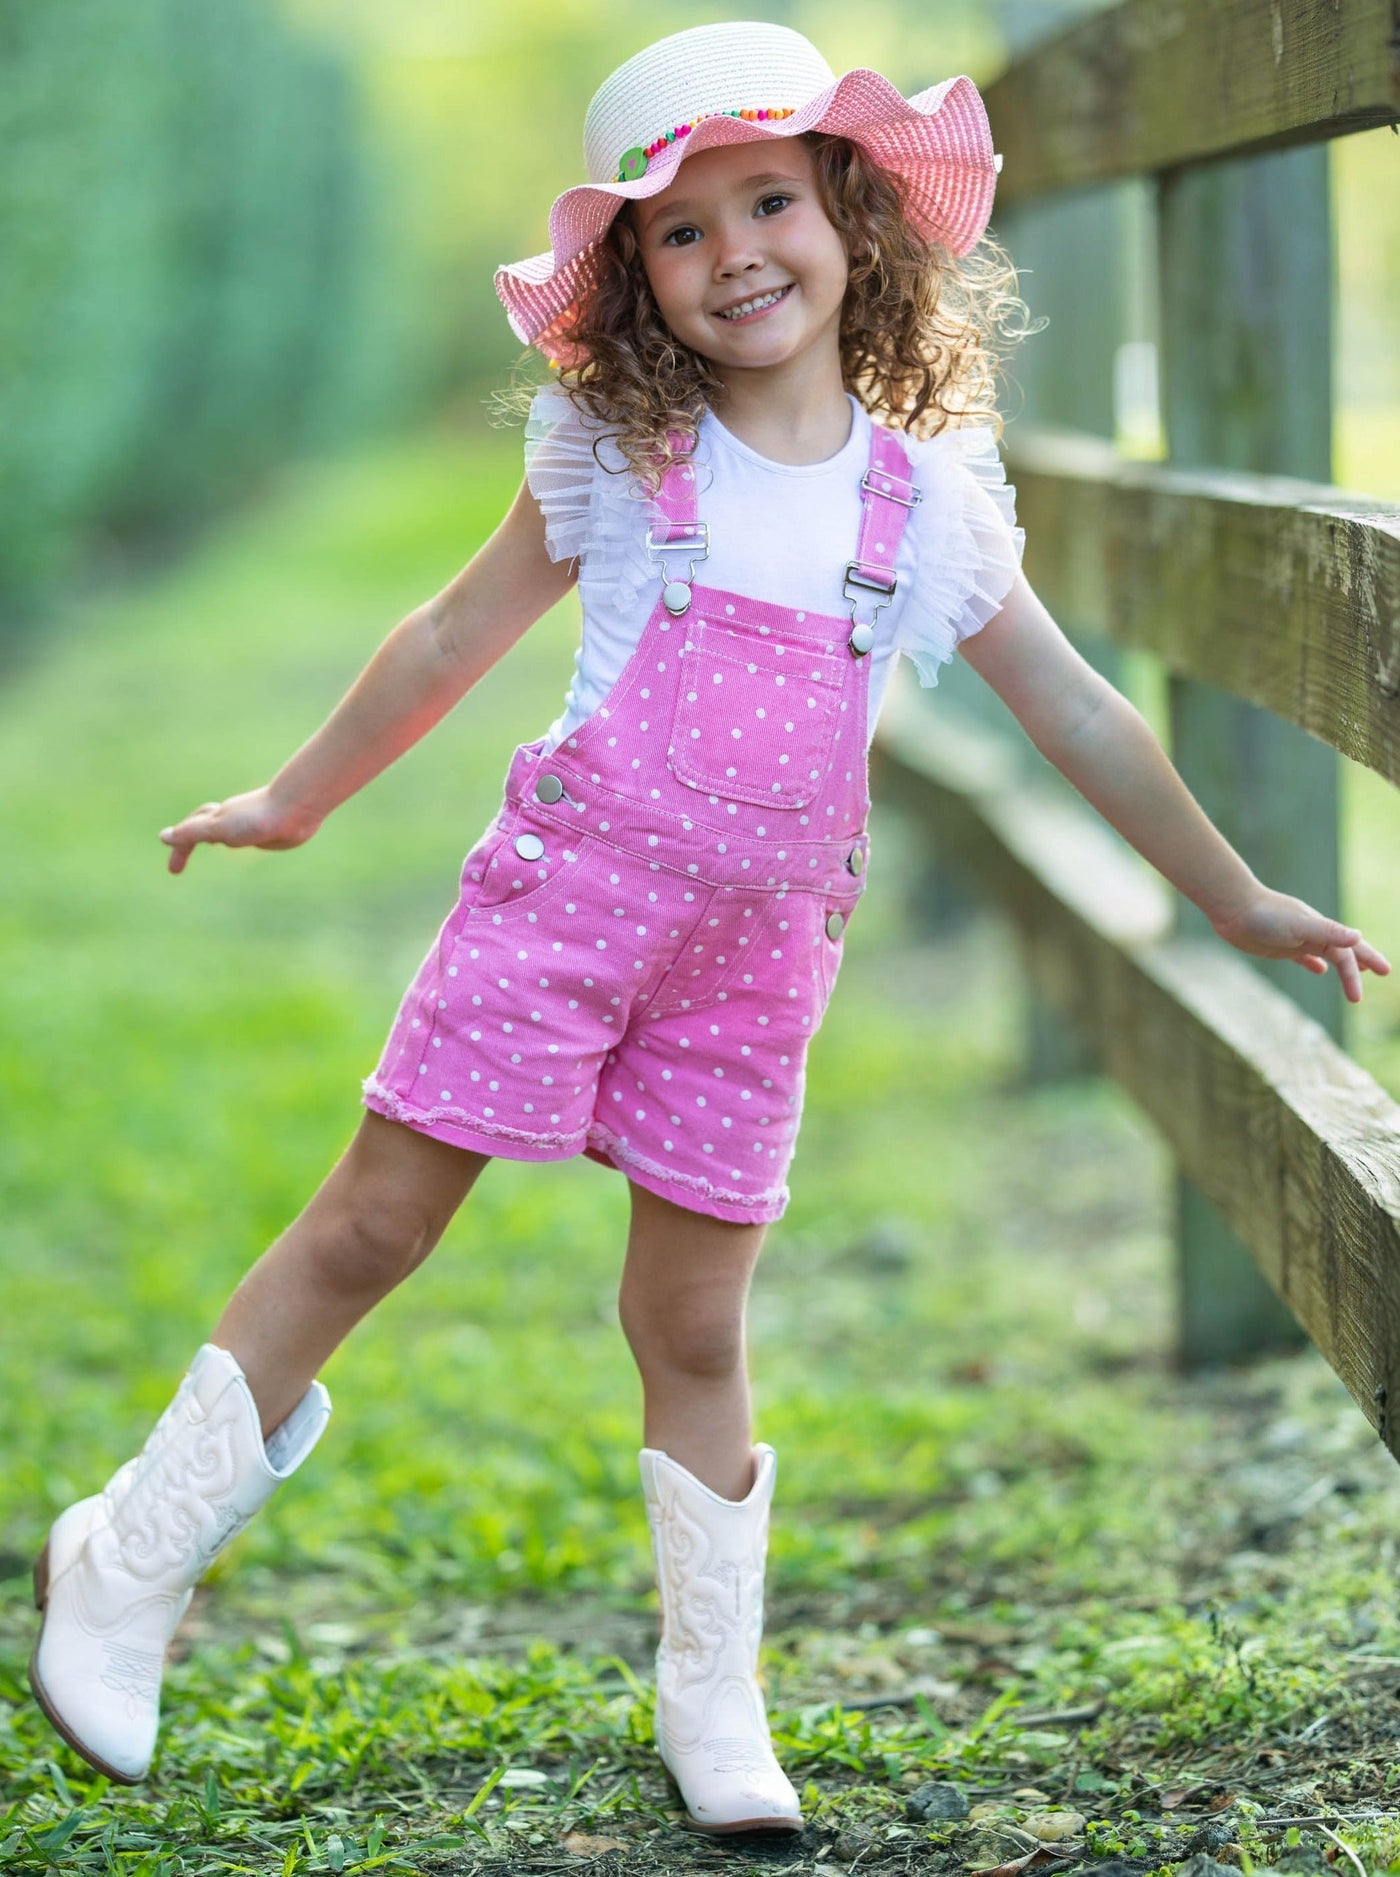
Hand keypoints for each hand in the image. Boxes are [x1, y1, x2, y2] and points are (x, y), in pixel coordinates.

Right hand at [159, 787, 323, 875]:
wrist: (295, 809)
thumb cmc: (257, 818)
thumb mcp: (219, 828)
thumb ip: (192, 832)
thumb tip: (163, 836)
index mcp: (215, 818)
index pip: (188, 832)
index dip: (179, 849)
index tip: (174, 871)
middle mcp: (229, 819)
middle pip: (202, 826)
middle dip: (189, 840)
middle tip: (180, 863)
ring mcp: (247, 824)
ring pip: (225, 829)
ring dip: (214, 835)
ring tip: (211, 844)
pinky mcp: (265, 829)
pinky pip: (245, 833)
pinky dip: (237, 837)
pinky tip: (244, 841)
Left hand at [1209, 886, 1391, 1003]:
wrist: (1233, 907)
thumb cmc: (1265, 915)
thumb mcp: (1299, 926)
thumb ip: (1327, 932)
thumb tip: (1358, 937)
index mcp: (1322, 929)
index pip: (1349, 952)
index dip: (1362, 967)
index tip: (1365, 990)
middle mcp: (1313, 934)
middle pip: (1345, 951)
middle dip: (1364, 962)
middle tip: (1384, 972)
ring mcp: (1297, 940)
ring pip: (1328, 954)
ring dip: (1344, 964)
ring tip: (1357, 973)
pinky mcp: (1280, 946)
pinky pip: (1304, 957)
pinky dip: (1315, 964)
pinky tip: (1319, 971)